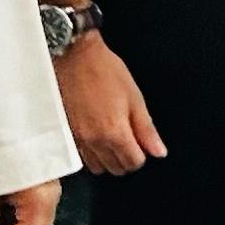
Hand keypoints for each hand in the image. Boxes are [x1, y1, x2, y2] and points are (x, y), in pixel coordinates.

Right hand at [58, 35, 169, 175]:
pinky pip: (81, 156)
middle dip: (126, 158)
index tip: (141, 141)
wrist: (73, 56)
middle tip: (129, 139)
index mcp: (114, 132)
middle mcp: (94, 141)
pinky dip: (92, 153)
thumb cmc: (103, 71)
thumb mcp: (134, 98)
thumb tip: (158, 151)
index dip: (142, 153)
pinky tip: (96, 135)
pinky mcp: (66, 133)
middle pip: (116, 168)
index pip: (134, 162)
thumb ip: (146, 129)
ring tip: (112, 138)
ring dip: (108, 158)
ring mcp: (77, 139)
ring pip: (97, 166)